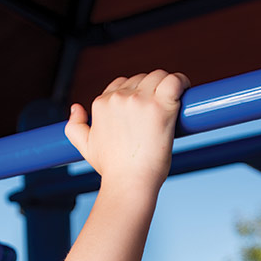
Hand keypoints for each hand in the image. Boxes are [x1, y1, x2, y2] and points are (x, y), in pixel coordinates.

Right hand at [65, 71, 190, 191]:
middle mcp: (119, 98)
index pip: (122, 84)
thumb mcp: (85, 148)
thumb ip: (75, 127)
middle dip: (152, 90)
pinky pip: (174, 81)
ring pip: (158, 76)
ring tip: (174, 101)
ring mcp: (140, 100)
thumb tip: (76, 108)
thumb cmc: (112, 170)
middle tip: (161, 110)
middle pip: (141, 78)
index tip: (146, 109)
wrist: (129, 184)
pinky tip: (185, 91)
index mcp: (102, 103)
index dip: (136, 94)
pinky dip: (181, 82)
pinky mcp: (160, 106)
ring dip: (167, 85)